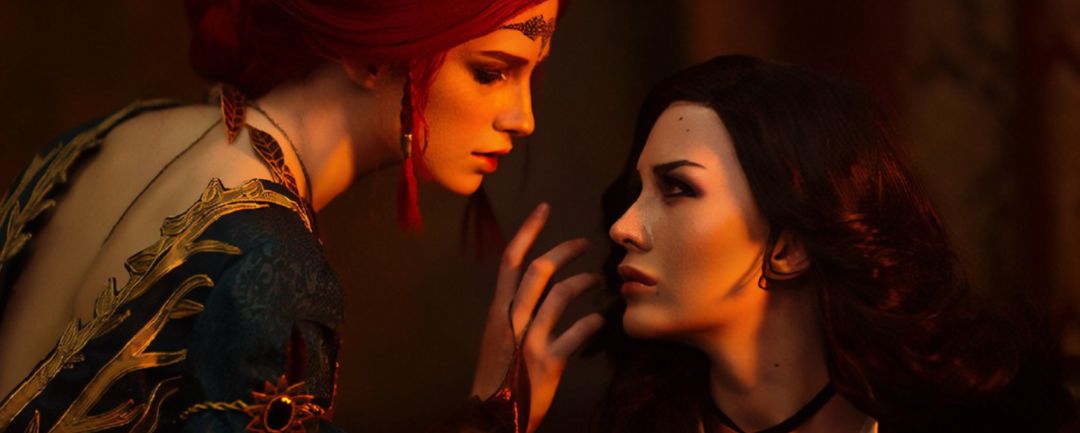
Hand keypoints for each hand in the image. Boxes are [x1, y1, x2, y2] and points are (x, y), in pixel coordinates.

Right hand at [471, 203, 604, 432]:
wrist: (491, 418)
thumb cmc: (498, 378)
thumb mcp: (498, 339)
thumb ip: (514, 315)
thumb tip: (533, 292)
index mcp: (498, 311)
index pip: (510, 261)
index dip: (528, 232)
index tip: (544, 209)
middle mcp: (511, 319)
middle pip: (538, 270)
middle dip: (564, 250)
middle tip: (585, 242)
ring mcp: (529, 340)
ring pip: (559, 296)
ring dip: (584, 283)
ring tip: (599, 281)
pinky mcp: (547, 362)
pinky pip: (575, 334)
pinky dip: (592, 324)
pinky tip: (601, 321)